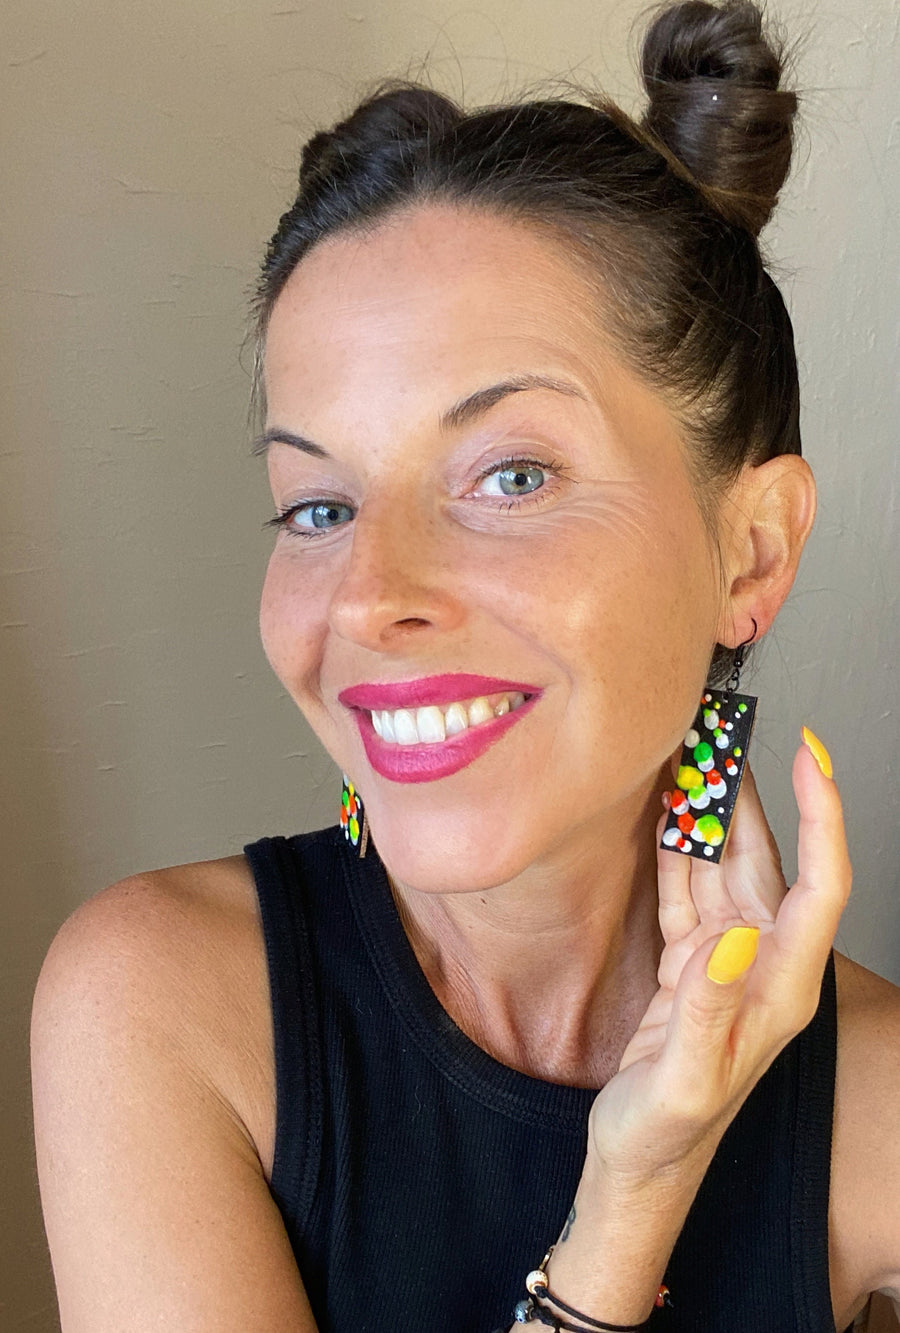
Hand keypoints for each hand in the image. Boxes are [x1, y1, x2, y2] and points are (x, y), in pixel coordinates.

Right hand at [586, 730, 851, 1187]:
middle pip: (769, 858)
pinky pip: (687, 884)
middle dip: (750, 790)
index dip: (821, 817)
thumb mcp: (684, 1083)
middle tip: (721, 726)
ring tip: (693, 748)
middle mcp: (761, 961)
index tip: (809, 755)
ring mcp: (726, 954)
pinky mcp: (690, 956)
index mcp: (780, 988)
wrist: (637, 1164)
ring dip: (710, 808)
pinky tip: (666, 807)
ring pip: (723, 862)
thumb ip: (709, 1009)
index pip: (820, 885)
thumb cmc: (664, 1135)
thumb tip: (733, 937)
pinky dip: (677, 843)